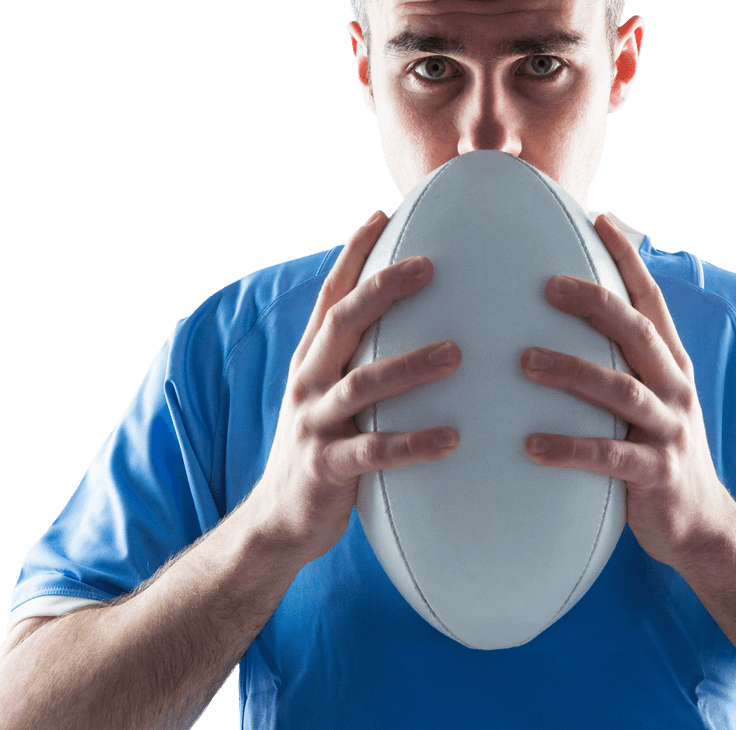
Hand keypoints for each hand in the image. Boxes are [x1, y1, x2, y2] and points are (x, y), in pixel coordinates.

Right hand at [249, 211, 461, 563]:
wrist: (278, 520)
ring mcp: (313, 424)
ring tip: (456, 353)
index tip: (382, 215)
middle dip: (383, 289)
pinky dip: (413, 443)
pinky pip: (373, 452)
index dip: (353, 254)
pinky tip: (453, 438)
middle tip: (430, 267)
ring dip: (409, 365)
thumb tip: (418, 321)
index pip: (330, 294)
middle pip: (341, 323)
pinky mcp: (326, 468)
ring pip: (360, 385)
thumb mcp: (331, 395)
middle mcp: (307, 382)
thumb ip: (360, 359)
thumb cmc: (324, 448)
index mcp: (312, 360)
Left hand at [520, 213, 733, 571]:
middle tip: (546, 285)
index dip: (627, 258)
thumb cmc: (657, 451)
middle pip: (636, 334)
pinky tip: (529, 444)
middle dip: (595, 303)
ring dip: (572, 372)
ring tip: (525, 362)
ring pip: (621, 391)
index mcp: (670, 364)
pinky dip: (569, 448)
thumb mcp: (649, 397)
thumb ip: (620, 361)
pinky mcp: (656, 474)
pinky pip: (609, 457)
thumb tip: (567, 319)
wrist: (701, 523)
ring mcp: (669, 430)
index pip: (650, 299)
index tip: (599, 219)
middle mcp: (675, 387)